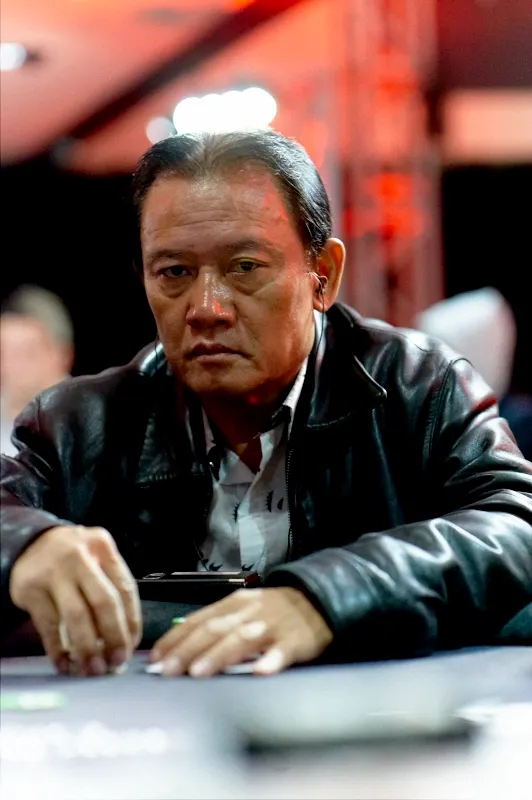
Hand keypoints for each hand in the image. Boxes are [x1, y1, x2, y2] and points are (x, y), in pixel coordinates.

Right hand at [9, 525, 141, 675]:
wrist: (30, 544)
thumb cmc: (74, 558)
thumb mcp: (96, 558)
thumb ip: (111, 587)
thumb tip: (125, 638)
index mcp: (103, 547)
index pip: (125, 588)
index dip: (130, 622)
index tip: (130, 646)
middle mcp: (79, 556)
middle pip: (104, 602)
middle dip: (113, 637)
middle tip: (115, 662)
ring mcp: (53, 572)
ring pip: (77, 616)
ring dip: (88, 648)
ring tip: (93, 669)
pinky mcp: (30, 589)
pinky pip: (49, 626)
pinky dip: (58, 650)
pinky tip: (65, 664)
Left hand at [149, 586, 332, 676]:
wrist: (319, 598)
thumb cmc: (274, 611)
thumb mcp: (243, 609)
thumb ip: (217, 625)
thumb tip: (179, 649)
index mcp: (233, 604)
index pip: (197, 620)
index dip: (174, 639)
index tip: (154, 660)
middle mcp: (248, 612)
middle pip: (214, 629)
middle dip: (188, 651)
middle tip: (169, 671)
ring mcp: (272, 625)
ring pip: (241, 638)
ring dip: (218, 656)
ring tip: (199, 673)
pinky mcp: (295, 640)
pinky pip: (282, 650)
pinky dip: (270, 660)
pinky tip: (260, 672)